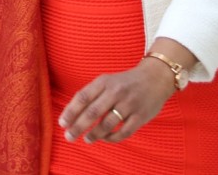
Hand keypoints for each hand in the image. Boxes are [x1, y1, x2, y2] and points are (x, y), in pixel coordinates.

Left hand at [57, 59, 174, 144]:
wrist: (155, 78)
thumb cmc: (124, 82)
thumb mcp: (106, 81)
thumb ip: (92, 94)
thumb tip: (72, 113)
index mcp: (104, 82)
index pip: (82, 97)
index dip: (71, 111)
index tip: (62, 123)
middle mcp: (115, 92)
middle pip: (92, 112)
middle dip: (78, 127)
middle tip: (69, 137)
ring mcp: (129, 104)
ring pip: (107, 124)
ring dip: (94, 134)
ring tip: (86, 139)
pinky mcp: (141, 116)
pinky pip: (124, 132)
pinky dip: (112, 138)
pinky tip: (105, 139)